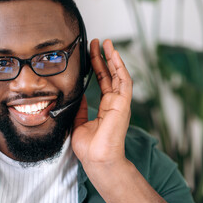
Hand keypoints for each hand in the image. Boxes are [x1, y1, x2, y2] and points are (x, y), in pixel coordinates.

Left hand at [72, 39, 132, 173]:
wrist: (96, 160)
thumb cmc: (89, 148)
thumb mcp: (79, 123)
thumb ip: (81, 109)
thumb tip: (77, 96)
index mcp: (105, 107)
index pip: (102, 81)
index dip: (97, 66)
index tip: (90, 53)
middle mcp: (114, 103)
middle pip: (110, 75)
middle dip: (103, 58)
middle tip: (97, 42)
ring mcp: (120, 103)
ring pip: (119, 75)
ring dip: (113, 58)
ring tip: (106, 43)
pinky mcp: (123, 104)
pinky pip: (124, 82)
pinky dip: (120, 68)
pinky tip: (114, 56)